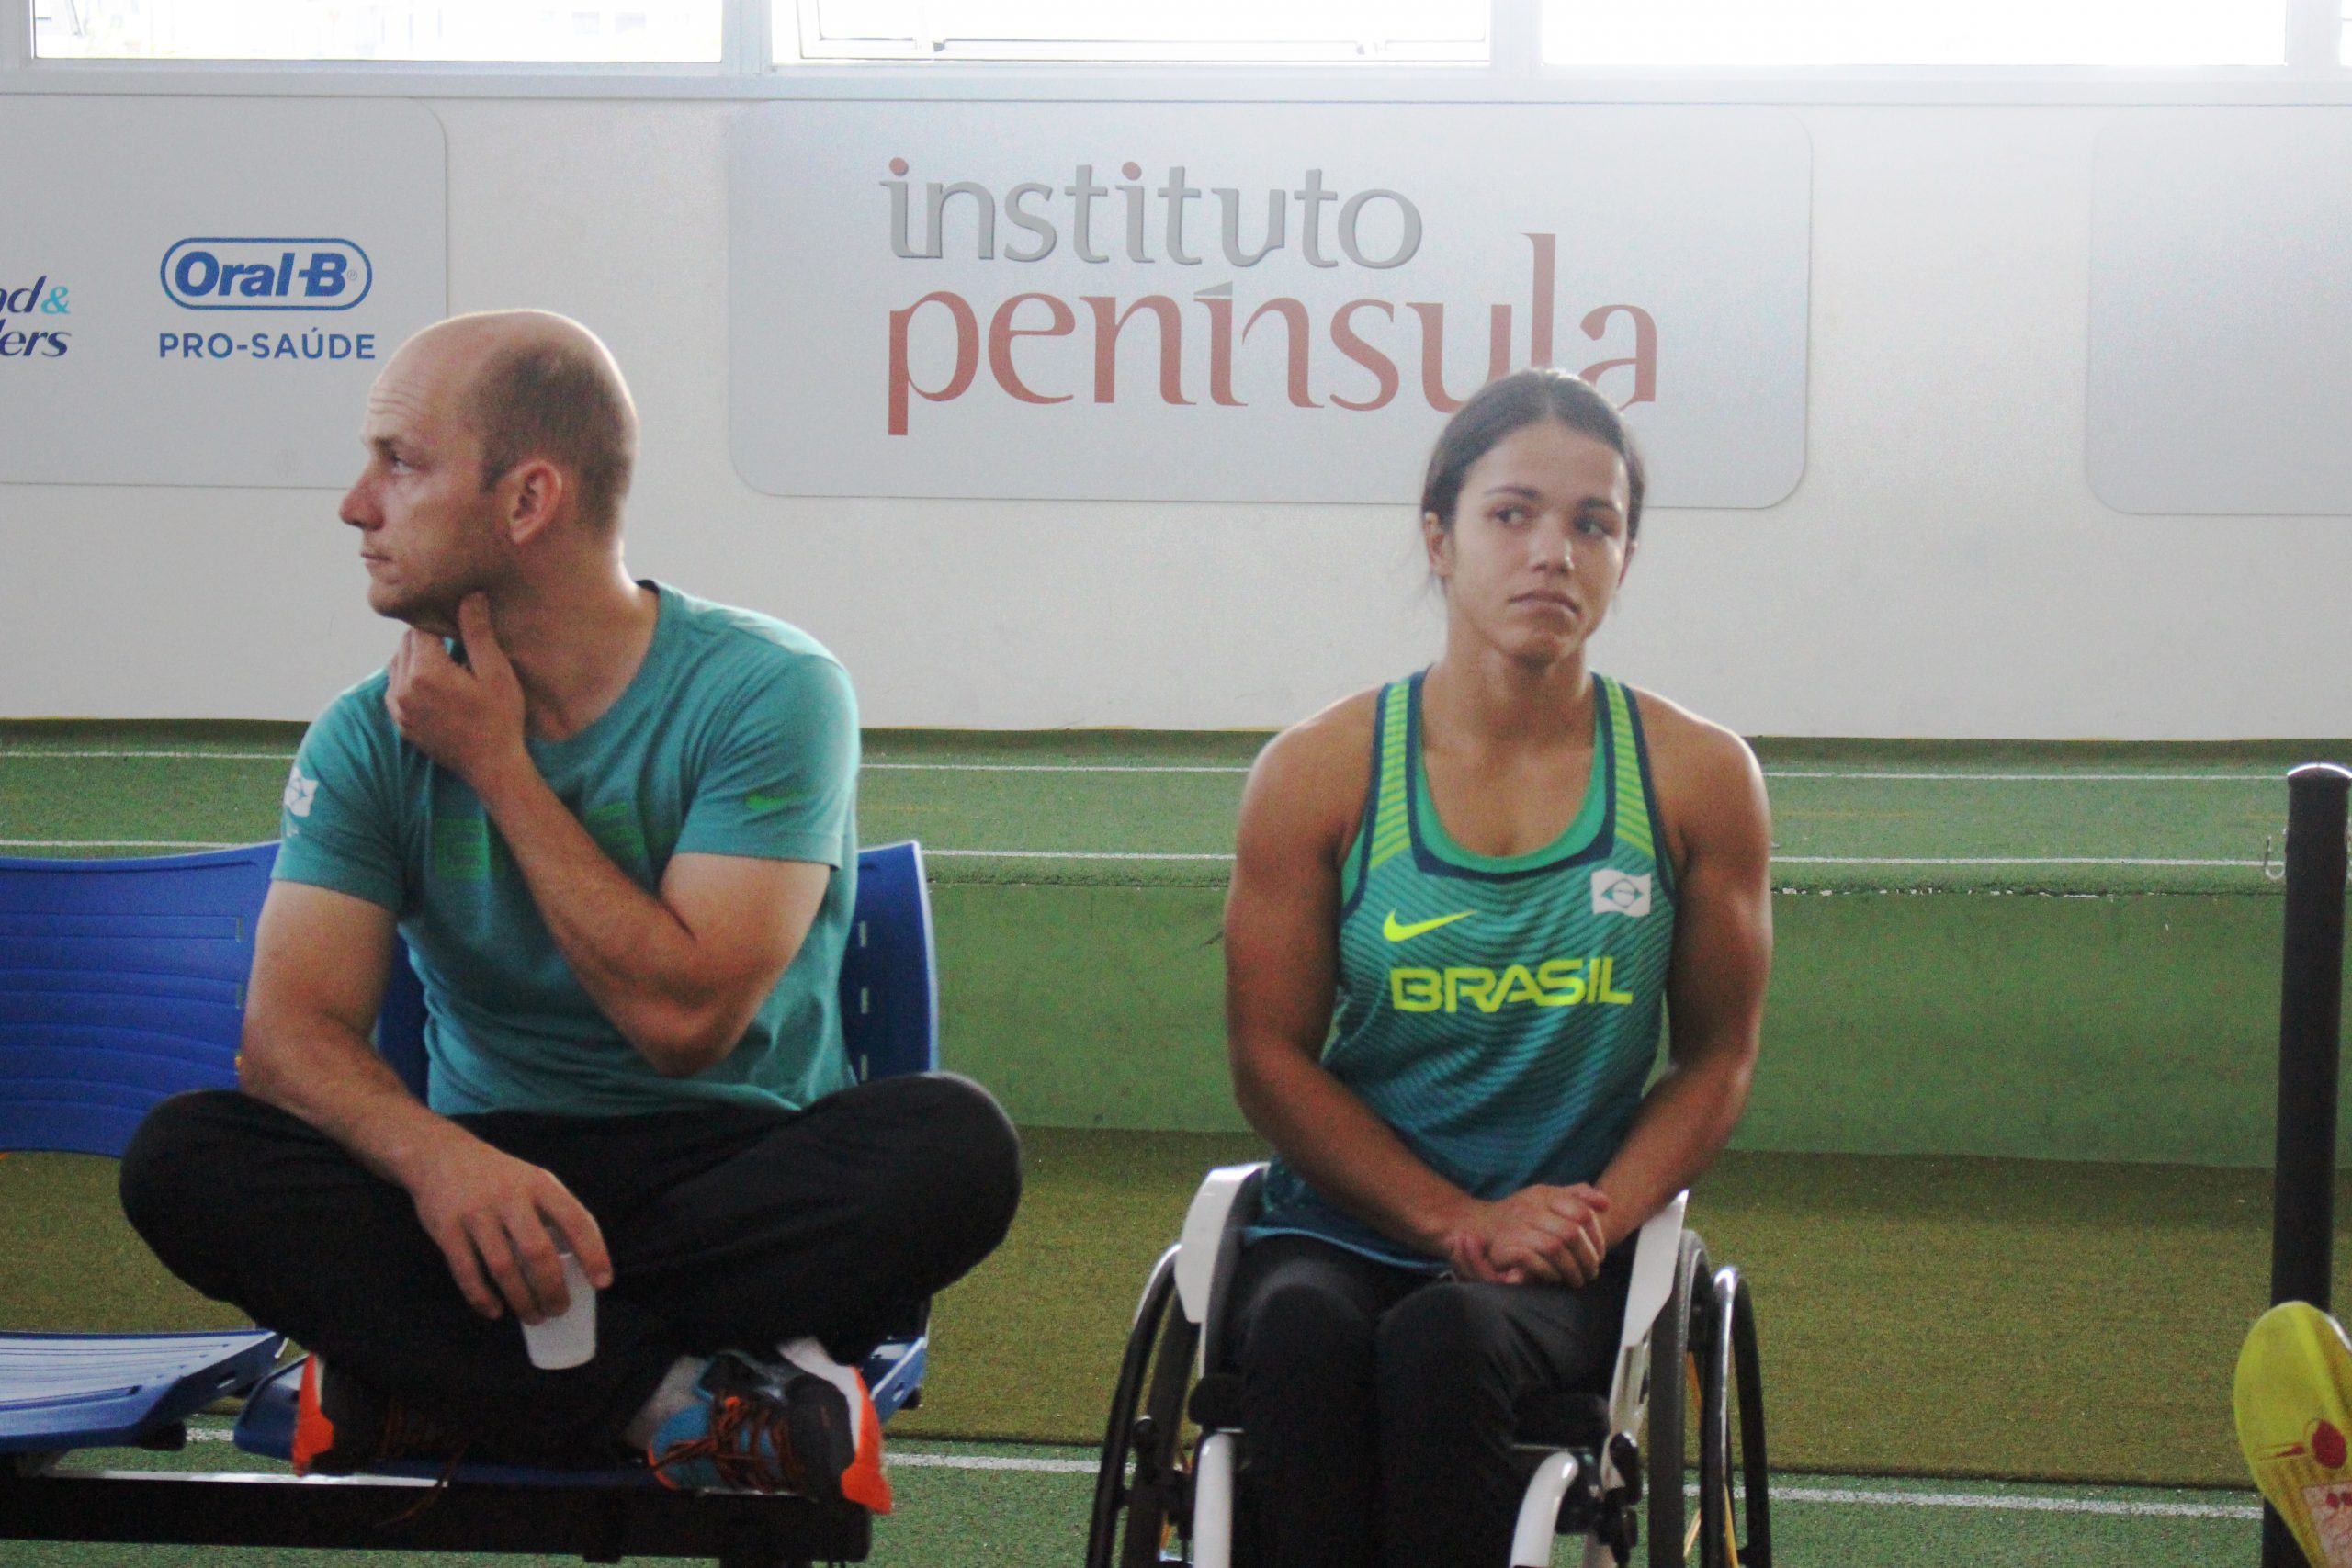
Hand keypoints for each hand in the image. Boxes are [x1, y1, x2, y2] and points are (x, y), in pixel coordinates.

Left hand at [385, 594, 527, 791]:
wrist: (492, 767)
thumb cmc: (501, 718)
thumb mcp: (496, 672)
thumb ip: (477, 632)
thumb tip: (470, 595)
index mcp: (425, 671)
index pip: (419, 629)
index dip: (438, 624)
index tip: (457, 627)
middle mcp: (403, 688)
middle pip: (405, 644)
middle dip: (426, 640)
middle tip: (455, 645)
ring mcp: (398, 708)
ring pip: (397, 664)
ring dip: (416, 658)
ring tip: (446, 665)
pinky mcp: (400, 722)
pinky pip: (395, 688)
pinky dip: (410, 680)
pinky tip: (434, 685)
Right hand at [406, 1128, 613, 1322]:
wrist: (440, 1154)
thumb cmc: (498, 1177)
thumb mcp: (532, 1180)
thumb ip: (552, 1213)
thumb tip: (575, 1265)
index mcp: (540, 1184)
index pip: (576, 1220)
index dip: (594, 1253)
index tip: (603, 1282)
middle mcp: (510, 1197)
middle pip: (538, 1253)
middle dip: (552, 1289)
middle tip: (559, 1310)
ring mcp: (476, 1213)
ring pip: (504, 1268)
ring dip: (522, 1300)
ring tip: (533, 1317)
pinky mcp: (447, 1229)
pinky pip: (467, 1272)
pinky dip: (482, 1298)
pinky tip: (495, 1311)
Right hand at [1445, 1184, 1610, 1287]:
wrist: (1475, 1224)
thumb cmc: (1519, 1216)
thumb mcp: (1545, 1198)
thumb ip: (1576, 1196)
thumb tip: (1606, 1203)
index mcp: (1544, 1194)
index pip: (1582, 1212)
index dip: (1596, 1236)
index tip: (1600, 1254)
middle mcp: (1530, 1206)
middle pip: (1572, 1232)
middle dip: (1587, 1257)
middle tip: (1591, 1272)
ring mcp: (1517, 1224)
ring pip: (1555, 1247)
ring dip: (1570, 1268)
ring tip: (1576, 1280)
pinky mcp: (1504, 1245)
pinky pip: (1534, 1259)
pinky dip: (1549, 1272)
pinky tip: (1555, 1278)